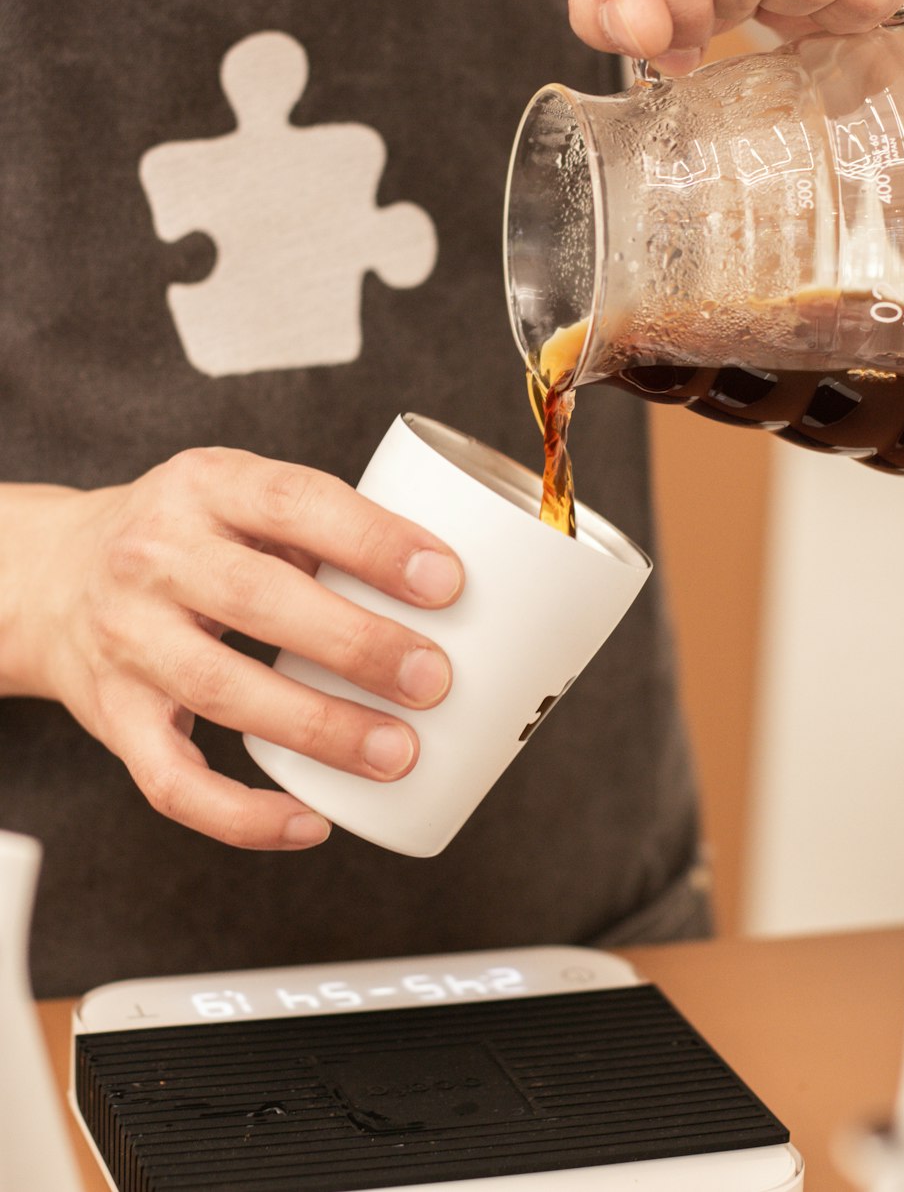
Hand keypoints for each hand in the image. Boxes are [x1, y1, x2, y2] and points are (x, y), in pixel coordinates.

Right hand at [10, 449, 462, 848]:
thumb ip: (319, 528)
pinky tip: (309, 822)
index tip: (446, 581)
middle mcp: (155, 557)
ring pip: (222, 690)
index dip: (373, 541)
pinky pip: (172, 780)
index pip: (293, 502)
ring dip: (320, 727)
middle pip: (258, 599)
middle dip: (356, 644)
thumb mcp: (237, 496)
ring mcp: (128, 639)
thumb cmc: (182, 537)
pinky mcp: (113, 717)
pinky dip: (241, 815)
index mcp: (204, 486)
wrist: (51, 578)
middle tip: (433, 679)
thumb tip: (444, 586)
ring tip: (397, 752)